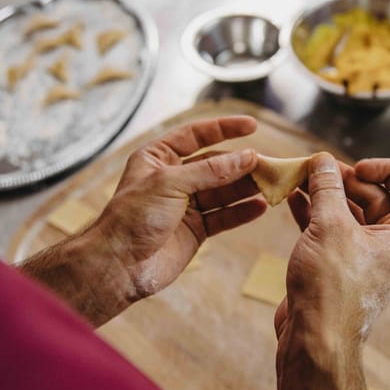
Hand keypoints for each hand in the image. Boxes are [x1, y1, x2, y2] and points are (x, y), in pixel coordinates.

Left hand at [95, 116, 266, 296]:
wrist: (119, 265)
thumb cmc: (132, 217)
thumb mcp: (170, 183)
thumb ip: (211, 170)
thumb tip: (247, 157)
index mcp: (159, 158)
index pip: (196, 135)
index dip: (224, 128)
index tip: (252, 124)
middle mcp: (174, 179)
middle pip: (216, 165)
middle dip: (242, 164)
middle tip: (269, 164)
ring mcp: (186, 205)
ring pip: (223, 191)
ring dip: (246, 188)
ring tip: (271, 184)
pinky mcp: (195, 230)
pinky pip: (224, 216)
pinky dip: (242, 212)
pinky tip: (261, 206)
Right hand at [275, 152, 389, 349]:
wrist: (313, 341)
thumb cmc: (332, 290)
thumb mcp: (330, 226)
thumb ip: (327, 187)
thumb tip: (322, 161)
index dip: (386, 168)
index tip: (356, 167)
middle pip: (377, 195)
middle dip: (346, 179)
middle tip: (317, 168)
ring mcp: (366, 257)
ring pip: (350, 212)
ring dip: (327, 193)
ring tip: (300, 177)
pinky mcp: (341, 266)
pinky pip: (333, 229)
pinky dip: (315, 212)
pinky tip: (293, 197)